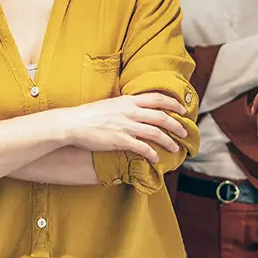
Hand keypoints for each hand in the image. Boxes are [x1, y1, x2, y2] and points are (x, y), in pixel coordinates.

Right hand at [61, 93, 188, 163]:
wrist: (73, 123)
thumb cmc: (89, 114)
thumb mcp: (110, 104)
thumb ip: (125, 105)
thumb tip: (135, 108)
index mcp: (128, 101)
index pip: (157, 98)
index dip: (173, 103)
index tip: (182, 109)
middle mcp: (130, 112)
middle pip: (161, 116)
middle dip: (176, 125)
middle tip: (184, 131)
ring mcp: (126, 126)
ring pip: (156, 133)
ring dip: (168, 141)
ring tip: (175, 148)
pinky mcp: (120, 140)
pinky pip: (142, 147)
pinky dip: (152, 153)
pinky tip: (156, 158)